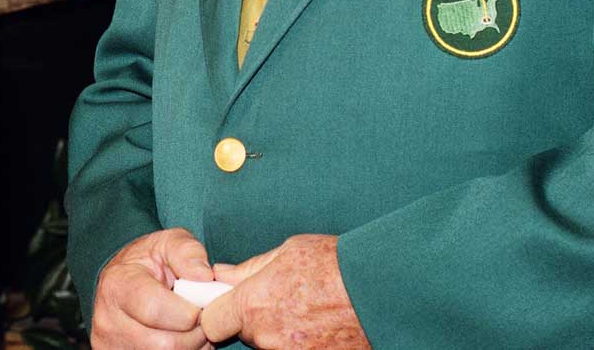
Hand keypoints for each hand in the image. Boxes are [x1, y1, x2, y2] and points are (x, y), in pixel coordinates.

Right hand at [90, 227, 215, 349]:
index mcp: (118, 286)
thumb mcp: (168, 243)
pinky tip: (181, 339)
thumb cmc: (148, 261)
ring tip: (192, 328)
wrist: (122, 280)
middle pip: (165, 345)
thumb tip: (204, 277)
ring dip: (191, 348)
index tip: (201, 305)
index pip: (155, 310)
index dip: (189, 312)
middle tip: (202, 318)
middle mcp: (108, 321)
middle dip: (195, 334)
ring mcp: (111, 346)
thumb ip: (187, 252)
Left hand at [200, 234, 366, 348]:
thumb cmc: (336, 265)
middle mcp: (267, 337)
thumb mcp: (288, 252)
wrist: (381, 291)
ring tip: (308, 312)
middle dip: (255, 320)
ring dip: (281, 334)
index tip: (229, 305)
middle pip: (245, 335)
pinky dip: (303, 343)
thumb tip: (222, 274)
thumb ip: (249, 269)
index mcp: (253, 304)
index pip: (212, 322)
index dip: (219, 312)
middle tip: (283, 302)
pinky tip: (320, 327)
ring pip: (270, 346)